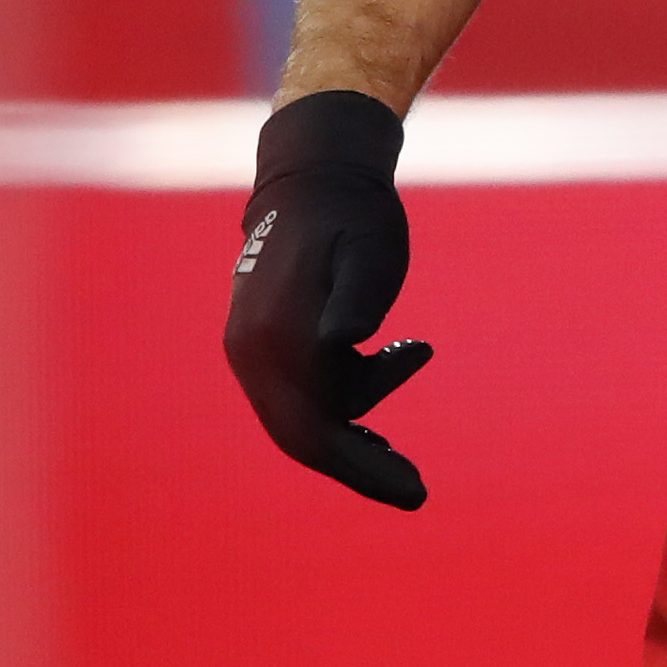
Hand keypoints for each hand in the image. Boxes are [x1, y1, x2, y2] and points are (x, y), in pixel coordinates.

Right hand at [225, 90, 431, 509]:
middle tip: (416, 488)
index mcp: (277, 338)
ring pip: (304, 414)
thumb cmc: (354, 213)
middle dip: (361, 464)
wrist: (314, 173)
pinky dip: (343, 397)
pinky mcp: (261, 339)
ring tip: (407, 394)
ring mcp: (250, 347)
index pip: (317, 430)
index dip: (363, 469)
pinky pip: (300, 391)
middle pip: (304, 437)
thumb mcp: (370, 251)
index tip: (415, 493)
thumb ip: (358, 296)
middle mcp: (252, 351)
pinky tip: (387, 371)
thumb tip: (344, 341)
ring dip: (358, 420)